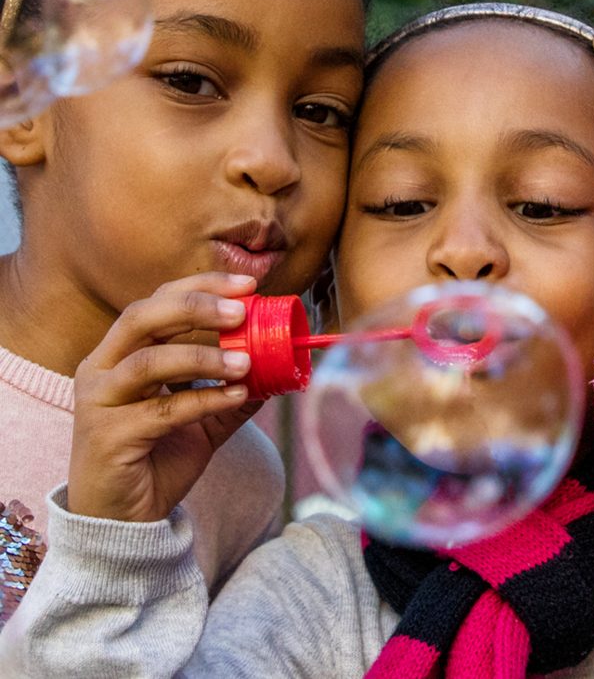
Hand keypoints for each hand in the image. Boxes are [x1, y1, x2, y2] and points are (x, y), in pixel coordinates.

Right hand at [69, 273, 260, 521]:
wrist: (124, 519)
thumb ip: (234, 390)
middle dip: (195, 307)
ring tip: (247, 361)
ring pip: (149, 362)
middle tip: (242, 310)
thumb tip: (282, 368)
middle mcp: (101, 368)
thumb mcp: (205, 419)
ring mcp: (99, 402)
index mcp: (120, 352)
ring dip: (203, 357)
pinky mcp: (108, 436)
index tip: (247, 286)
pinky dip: (204, 399)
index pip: (157, 302)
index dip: (201, 288)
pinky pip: (162, 410)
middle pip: (143, 317)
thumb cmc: (158, 458)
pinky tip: (237, 396)